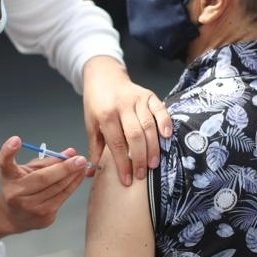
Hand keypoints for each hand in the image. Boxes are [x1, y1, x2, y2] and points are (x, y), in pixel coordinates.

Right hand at [0, 136, 88, 233]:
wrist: (13, 216)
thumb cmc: (21, 188)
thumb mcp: (28, 170)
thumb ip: (48, 160)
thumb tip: (70, 153)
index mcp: (9, 178)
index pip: (5, 163)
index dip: (9, 151)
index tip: (16, 140)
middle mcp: (16, 194)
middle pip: (43, 178)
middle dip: (64, 168)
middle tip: (79, 159)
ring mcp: (30, 208)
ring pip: (57, 189)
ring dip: (73, 176)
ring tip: (82, 166)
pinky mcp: (43, 217)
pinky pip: (62, 198)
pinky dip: (72, 186)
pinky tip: (78, 177)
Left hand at [82, 57, 171, 185]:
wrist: (104, 76)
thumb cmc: (97, 103)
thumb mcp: (91, 124)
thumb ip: (94, 148)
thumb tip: (90, 172)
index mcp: (105, 115)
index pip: (116, 144)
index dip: (123, 164)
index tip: (127, 180)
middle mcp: (122, 106)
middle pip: (134, 136)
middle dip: (140, 158)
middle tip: (143, 174)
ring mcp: (137, 99)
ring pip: (148, 126)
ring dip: (153, 147)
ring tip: (154, 164)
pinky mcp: (149, 95)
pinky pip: (160, 109)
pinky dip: (165, 123)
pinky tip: (166, 137)